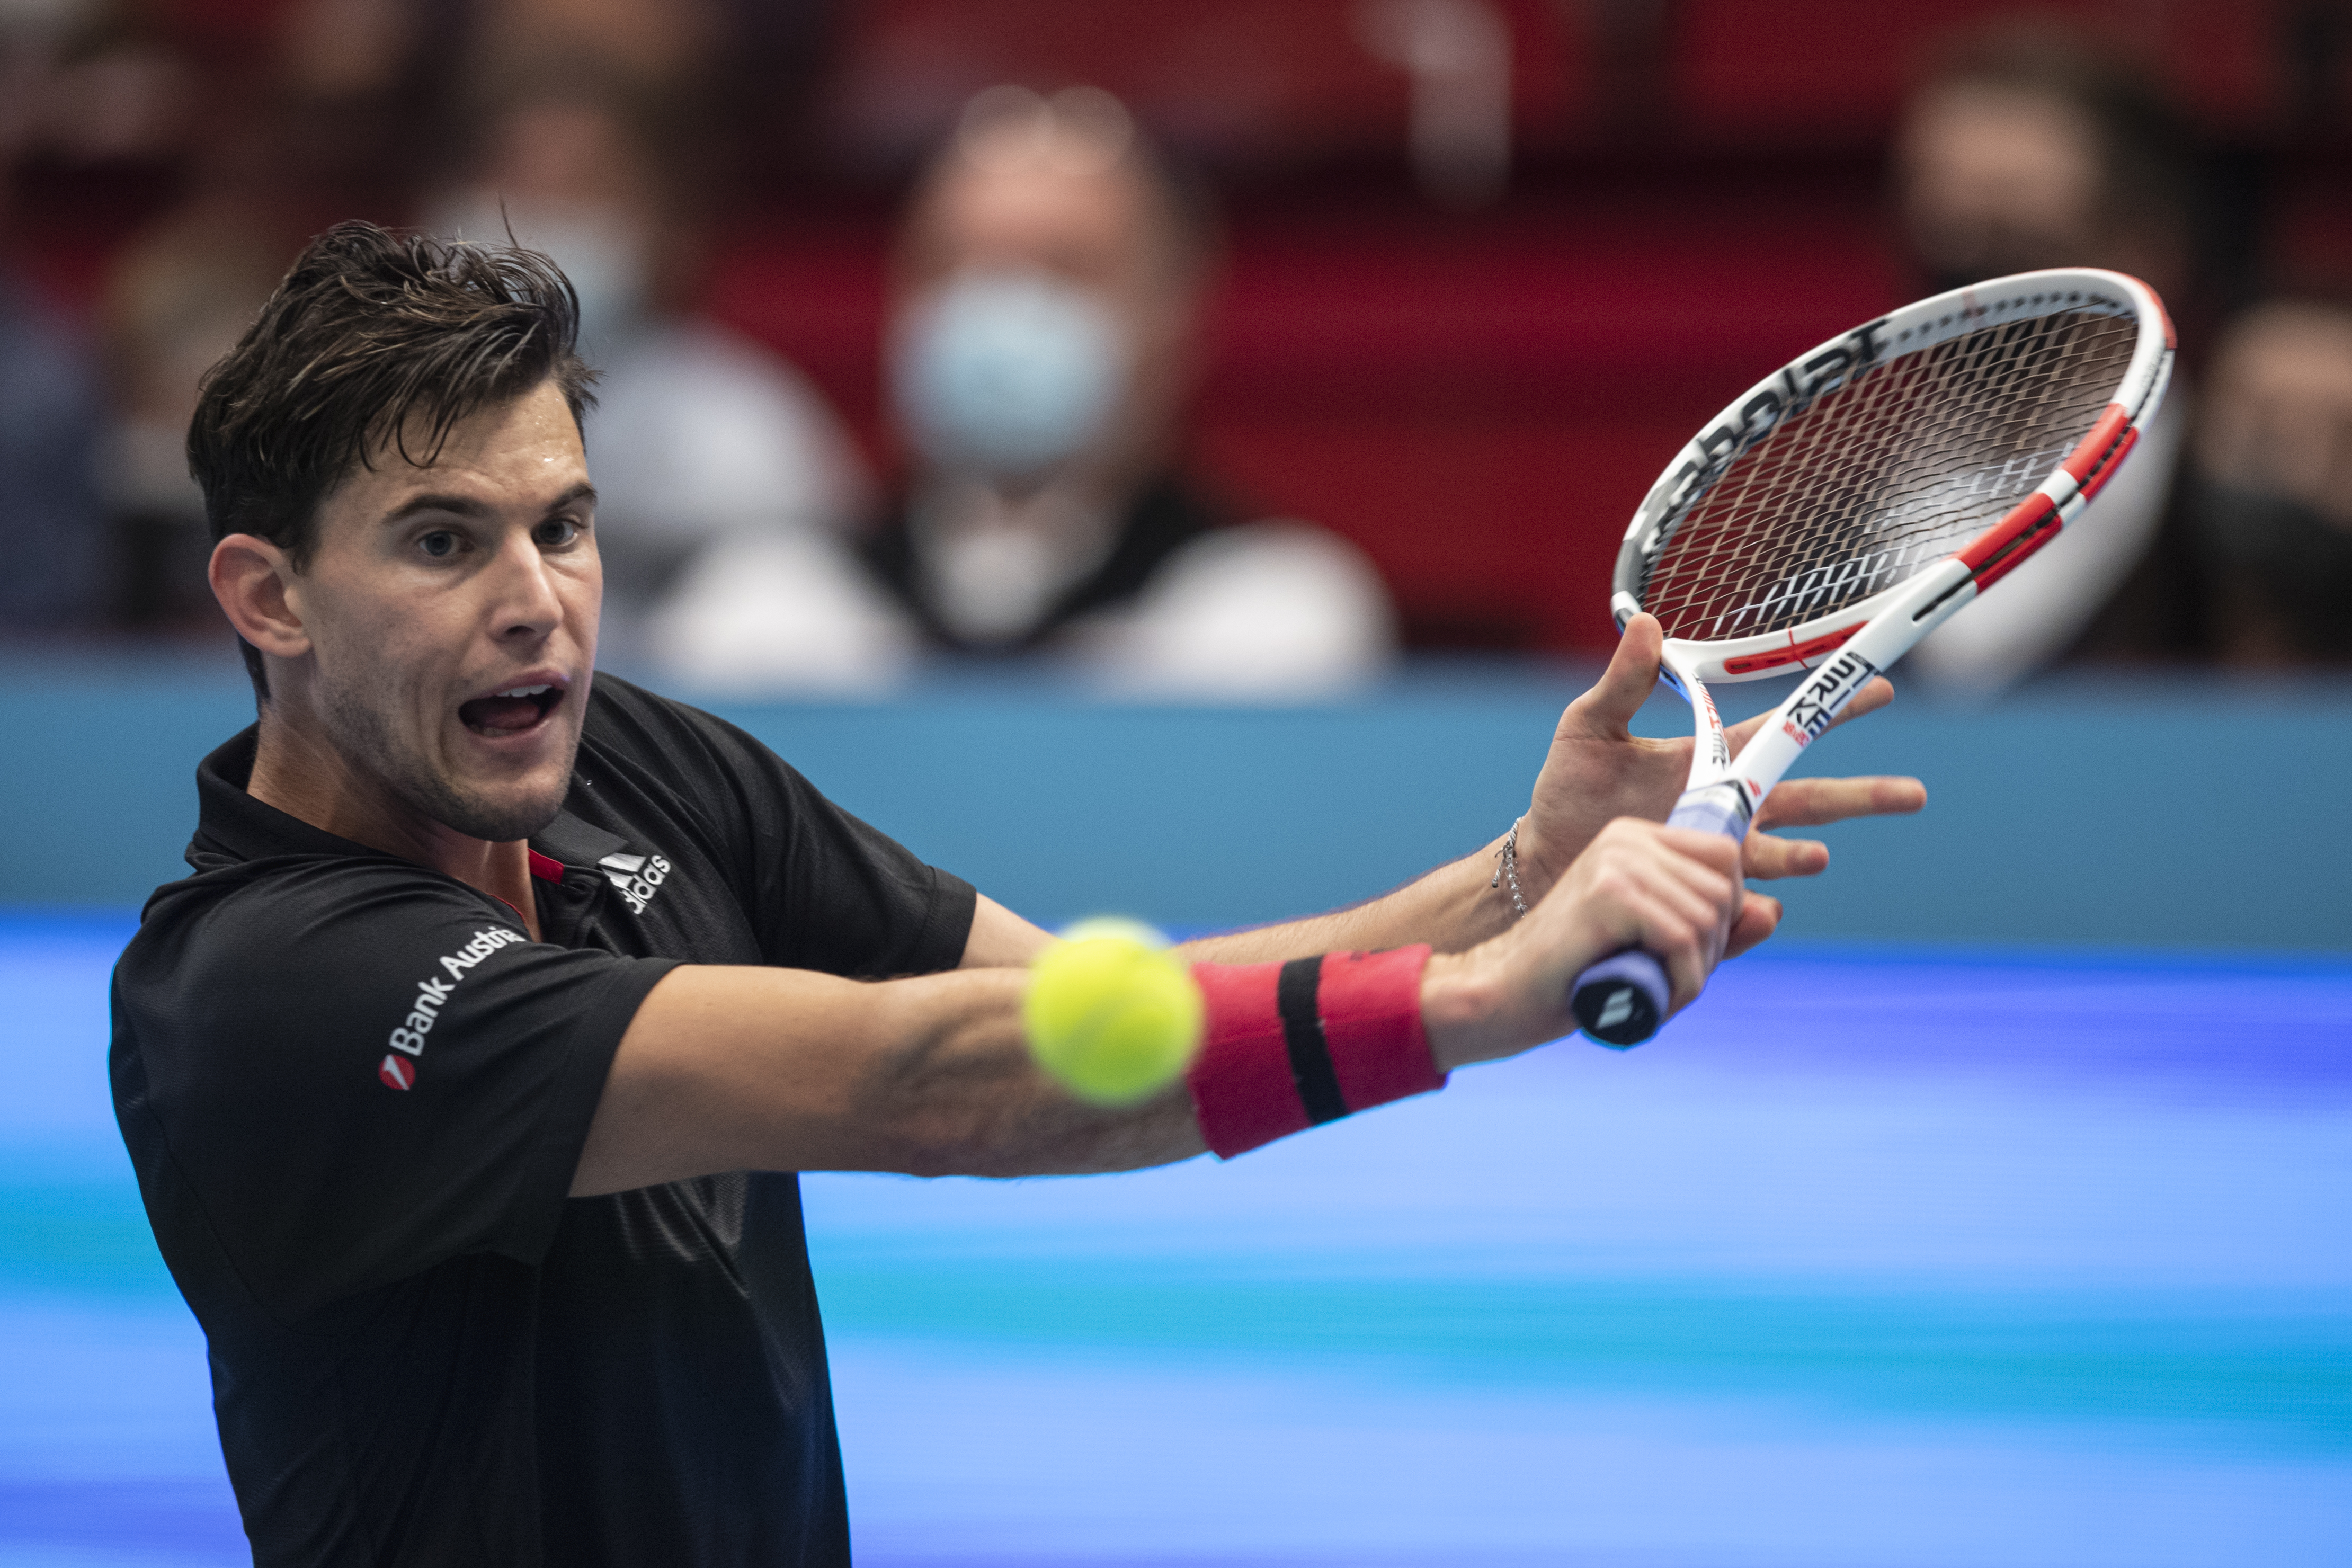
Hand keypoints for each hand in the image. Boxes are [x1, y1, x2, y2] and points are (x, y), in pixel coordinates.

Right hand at [1427, 816, 1741, 1068]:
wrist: (1505, 993)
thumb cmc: (1577, 975)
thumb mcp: (1656, 948)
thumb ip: (1713, 932)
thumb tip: (1772, 912)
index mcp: (1635, 839)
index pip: (1724, 854)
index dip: (1727, 909)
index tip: (1694, 951)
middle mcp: (1627, 839)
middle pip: (1724, 886)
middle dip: (1715, 946)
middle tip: (1674, 980)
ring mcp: (1617, 862)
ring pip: (1708, 917)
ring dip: (1697, 972)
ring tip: (1659, 993)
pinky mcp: (1609, 894)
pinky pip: (1684, 938)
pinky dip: (1682, 981)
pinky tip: (1655, 999)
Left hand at [1514, 614, 1924, 911]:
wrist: (1542, 860)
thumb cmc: (1567, 793)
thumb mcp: (1589, 727)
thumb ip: (1622, 681)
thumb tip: (1646, 622)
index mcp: (1709, 759)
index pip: (1780, 731)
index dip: (1829, 712)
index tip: (1879, 689)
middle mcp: (1727, 807)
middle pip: (1809, 798)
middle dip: (1863, 795)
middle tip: (1915, 793)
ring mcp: (1716, 852)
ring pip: (1784, 854)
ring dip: (1806, 854)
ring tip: (1822, 856)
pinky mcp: (1697, 892)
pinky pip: (1740, 901)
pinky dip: (1757, 903)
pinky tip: (1767, 905)